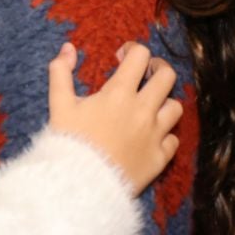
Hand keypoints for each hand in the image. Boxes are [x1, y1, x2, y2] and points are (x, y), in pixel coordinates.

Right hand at [46, 41, 182, 191]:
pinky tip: (151, 136)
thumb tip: (68, 48)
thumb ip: (61, 72)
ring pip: (176, 107)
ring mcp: (154, 135)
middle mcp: (143, 110)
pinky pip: (173, 140)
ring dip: (164, 102)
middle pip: (167, 76)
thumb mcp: (59, 104)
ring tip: (150, 105)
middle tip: (145, 73)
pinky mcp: (159, 159)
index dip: (132, 50)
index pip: (140, 55)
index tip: (121, 57)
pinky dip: (165, 135)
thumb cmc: (69, 142)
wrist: (80, 186)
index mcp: (120, 93)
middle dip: (157, 69)